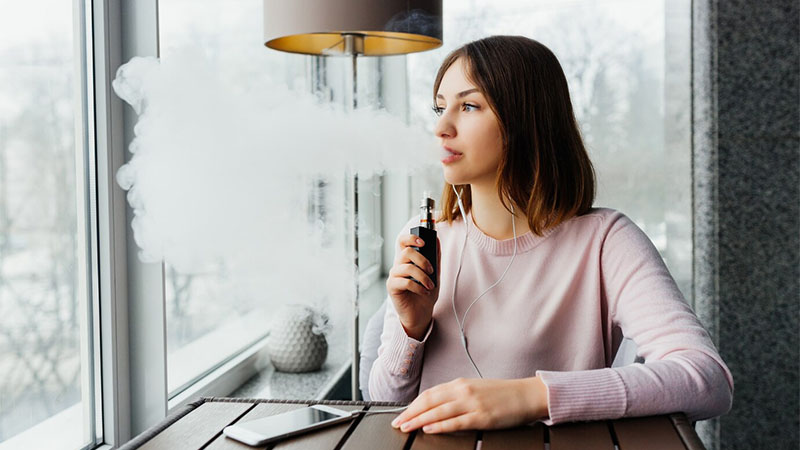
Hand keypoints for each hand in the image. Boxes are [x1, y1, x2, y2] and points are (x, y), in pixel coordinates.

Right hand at [386, 234, 440, 339]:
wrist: (421, 314)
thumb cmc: (426, 293)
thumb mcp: (435, 274)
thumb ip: (435, 258)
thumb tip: (437, 240)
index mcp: (408, 260)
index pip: (403, 241)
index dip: (411, 238)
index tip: (424, 243)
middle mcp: (399, 265)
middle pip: (407, 252)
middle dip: (423, 260)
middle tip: (432, 271)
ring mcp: (394, 276)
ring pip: (407, 267)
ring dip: (423, 277)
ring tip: (430, 286)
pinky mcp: (392, 287)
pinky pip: (405, 282)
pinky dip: (418, 287)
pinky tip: (424, 292)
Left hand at [390, 377, 548, 433]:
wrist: (527, 394)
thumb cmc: (502, 394)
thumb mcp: (475, 389)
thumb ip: (456, 396)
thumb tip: (436, 406)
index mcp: (460, 383)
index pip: (429, 394)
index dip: (413, 404)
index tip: (401, 414)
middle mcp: (463, 391)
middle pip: (429, 401)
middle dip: (410, 413)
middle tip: (397, 422)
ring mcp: (472, 403)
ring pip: (438, 411)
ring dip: (419, 419)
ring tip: (407, 427)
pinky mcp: (482, 416)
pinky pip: (456, 421)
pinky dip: (440, 425)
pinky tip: (429, 428)